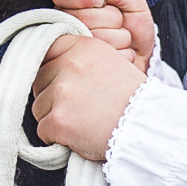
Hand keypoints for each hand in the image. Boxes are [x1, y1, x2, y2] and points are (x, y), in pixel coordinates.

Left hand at [32, 33, 146, 161]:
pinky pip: (43, 131)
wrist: (149, 130)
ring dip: (54, 118)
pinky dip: (57, 138)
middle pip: (39, 81)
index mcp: (84, 47)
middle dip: (52, 96)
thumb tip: (50, 62)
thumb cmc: (133, 101)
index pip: (47, 51)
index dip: (52, 69)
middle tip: (82, 107)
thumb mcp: (112, 63)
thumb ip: (82, 58)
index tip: (63, 82)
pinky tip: (81, 135)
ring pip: (38, 107)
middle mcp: (70, 64)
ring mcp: (62, 92)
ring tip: (84, 121)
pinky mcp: (58, 120)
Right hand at [50, 0, 155, 71]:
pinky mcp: (81, 66)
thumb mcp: (134, 4)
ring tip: (120, 39)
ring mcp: (72, 47)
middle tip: (118, 23)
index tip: (101, 1)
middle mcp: (68, 24)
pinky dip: (120, 54)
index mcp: (74, 3)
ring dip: (118, 38)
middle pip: (81, 15)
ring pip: (94, 36)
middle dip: (110, 19)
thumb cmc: (135, 30)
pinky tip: (119, 54)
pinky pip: (101, 56)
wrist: (142, 58)